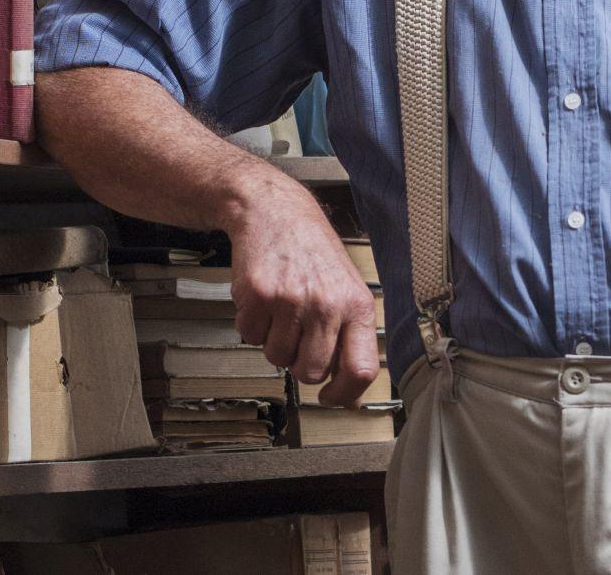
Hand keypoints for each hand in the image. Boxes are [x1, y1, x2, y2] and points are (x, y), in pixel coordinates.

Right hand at [226, 182, 379, 407]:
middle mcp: (328, 304)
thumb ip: (349, 334)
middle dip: (300, 362)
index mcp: (357, 305)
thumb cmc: (312, 251)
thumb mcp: (345, 288)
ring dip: (274, 341)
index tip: (332, 397)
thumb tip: (347, 386)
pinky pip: (250, 336)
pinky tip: (264, 299)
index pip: (361, 369)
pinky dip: (252, 324)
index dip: (344, 394)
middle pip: (311, 372)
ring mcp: (293, 300)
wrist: (275, 213)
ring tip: (282, 310)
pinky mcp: (259, 296)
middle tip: (298, 336)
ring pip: (277, 358)